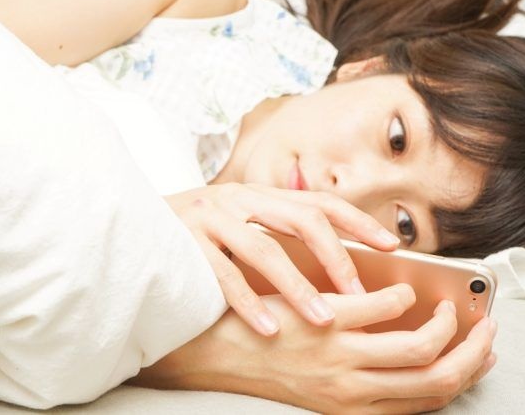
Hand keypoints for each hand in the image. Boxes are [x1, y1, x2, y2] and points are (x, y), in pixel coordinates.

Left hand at [133, 284, 497, 413]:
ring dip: (445, 325)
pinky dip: (401, 297)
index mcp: (358, 407)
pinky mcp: (325, 323)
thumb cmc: (272, 360)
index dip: (466, 376)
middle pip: (438, 380)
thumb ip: (366, 371)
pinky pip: (381, 310)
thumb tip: (407, 343)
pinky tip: (400, 288)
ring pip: (418, 348)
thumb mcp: (325, 382)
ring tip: (447, 306)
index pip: (430, 401)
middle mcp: (354, 391)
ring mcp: (340, 359)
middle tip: (487, 329)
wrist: (218, 350)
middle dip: (474, 354)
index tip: (483, 354)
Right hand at [164, 182, 399, 335]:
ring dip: (297, 286)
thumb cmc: (197, 232)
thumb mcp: (241, 221)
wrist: (132, 225)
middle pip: (301, 219)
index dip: (358, 221)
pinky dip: (249, 303)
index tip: (393, 245)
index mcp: (260, 195)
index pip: (319, 202)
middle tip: (360, 291)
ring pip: (264, 250)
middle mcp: (240, 200)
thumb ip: (278, 230)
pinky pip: (223, 276)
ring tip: (324, 319)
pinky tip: (271, 328)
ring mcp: (212, 219)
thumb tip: (334, 259)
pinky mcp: (186, 244)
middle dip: (335, 256)